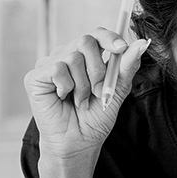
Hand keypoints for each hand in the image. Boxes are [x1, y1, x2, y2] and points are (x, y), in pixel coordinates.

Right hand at [24, 29, 150, 162]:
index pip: (97, 34)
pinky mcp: (35, 76)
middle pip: (85, 41)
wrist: (79, 143)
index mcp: (86, 56)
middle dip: (98, 70)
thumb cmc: (95, 118)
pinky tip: (64, 99)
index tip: (121, 48)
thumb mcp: (117, 90)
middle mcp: (66, 55)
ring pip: (73, 57)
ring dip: (83, 85)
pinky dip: (67, 88)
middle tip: (98, 92)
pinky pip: (58, 69)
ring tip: (80, 101)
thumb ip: (127, 66)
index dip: (109, 38)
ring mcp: (49, 64)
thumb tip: (141, 44)